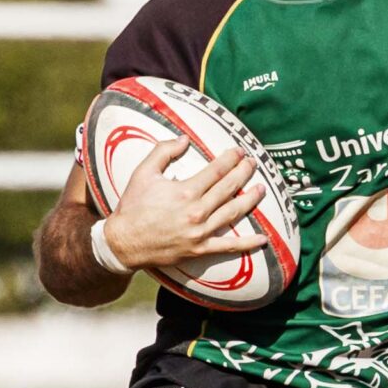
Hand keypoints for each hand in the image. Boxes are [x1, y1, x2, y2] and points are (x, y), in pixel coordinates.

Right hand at [101, 138, 265, 268]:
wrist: (123, 242)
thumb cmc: (133, 206)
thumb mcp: (143, 173)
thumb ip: (163, 151)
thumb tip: (184, 138)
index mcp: (185, 191)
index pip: (216, 171)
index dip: (231, 159)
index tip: (239, 151)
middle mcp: (196, 211)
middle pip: (228, 188)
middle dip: (244, 173)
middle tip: (253, 163)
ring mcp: (200, 232)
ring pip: (233, 213)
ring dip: (250, 200)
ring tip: (262, 189)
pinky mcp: (200, 249)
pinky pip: (228, 246)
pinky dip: (247, 244)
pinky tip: (263, 239)